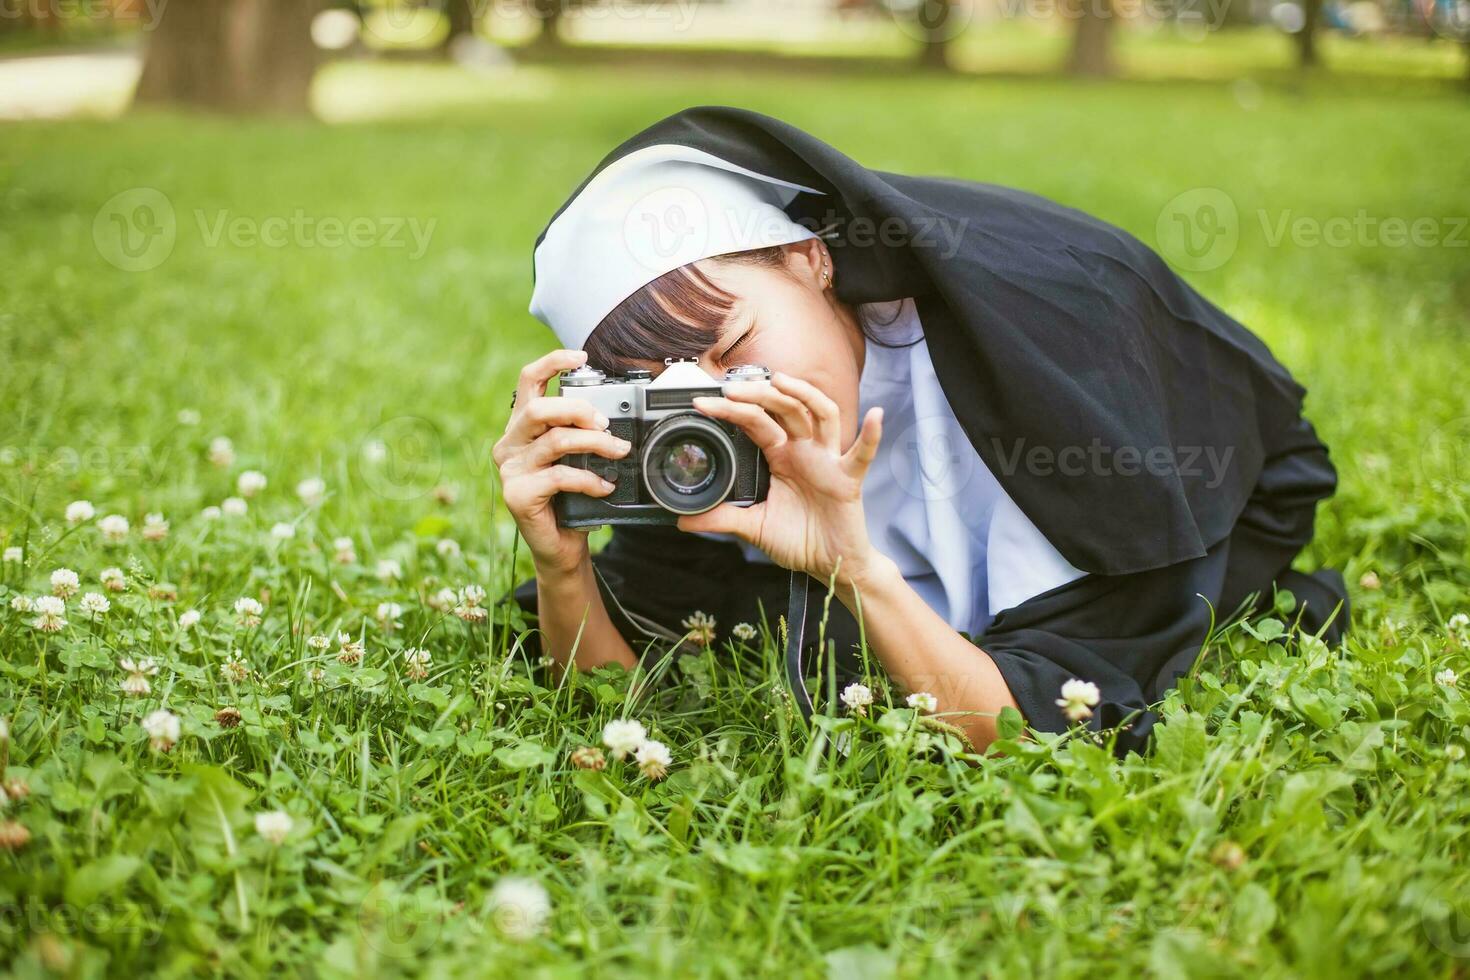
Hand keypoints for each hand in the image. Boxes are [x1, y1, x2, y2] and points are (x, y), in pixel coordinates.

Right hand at [492, 349, 631, 575]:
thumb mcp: (576, 457)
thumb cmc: (571, 498)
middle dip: (578, 409)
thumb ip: (580, 432)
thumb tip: (611, 414)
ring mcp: (510, 469)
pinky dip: (589, 479)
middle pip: (540, 408)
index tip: (581, 357)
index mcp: (522, 427)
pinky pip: (559, 476)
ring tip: (618, 451)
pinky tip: (604, 485)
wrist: (561, 545)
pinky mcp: (517, 494)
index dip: (552, 362)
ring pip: (555, 440)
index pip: (528, 381)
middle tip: (607, 424)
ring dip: (594, 443)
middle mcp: (509, 444)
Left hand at [676, 371, 885, 588]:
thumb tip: (683, 521)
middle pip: (784, 408)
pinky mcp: (848, 479)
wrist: (829, 564)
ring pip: (820, 414)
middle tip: (730, 391)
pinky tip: (875, 415)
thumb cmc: (798, 540)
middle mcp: (804, 450)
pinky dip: (871, 435)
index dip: (731, 410)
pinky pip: (862, 454)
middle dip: (758, 394)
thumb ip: (721, 519)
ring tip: (781, 383)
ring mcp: (827, 460)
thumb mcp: (753, 527)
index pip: (755, 422)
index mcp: (780, 456)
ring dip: (803, 395)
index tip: (702, 405)